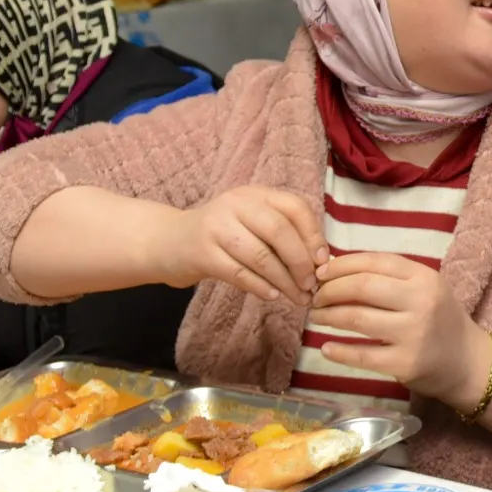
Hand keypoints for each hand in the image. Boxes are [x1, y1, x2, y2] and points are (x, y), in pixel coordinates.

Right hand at [160, 187, 325, 304]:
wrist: (169, 242)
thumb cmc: (222, 235)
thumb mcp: (251, 223)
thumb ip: (282, 233)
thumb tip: (321, 261)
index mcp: (255, 194)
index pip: (295, 207)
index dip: (313, 234)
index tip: (322, 262)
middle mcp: (236, 204)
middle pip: (279, 231)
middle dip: (300, 262)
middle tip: (312, 285)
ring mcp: (216, 227)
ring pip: (260, 256)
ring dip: (284, 281)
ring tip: (297, 297)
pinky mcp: (202, 253)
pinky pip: (239, 273)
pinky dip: (260, 287)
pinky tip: (273, 296)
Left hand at [310, 251, 484, 406]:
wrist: (467, 361)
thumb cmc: (439, 319)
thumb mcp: (424, 288)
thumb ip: (388, 277)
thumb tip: (335, 268)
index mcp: (424, 277)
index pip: (375, 262)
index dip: (341, 265)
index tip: (321, 273)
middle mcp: (421, 302)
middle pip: (362, 287)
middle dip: (330, 290)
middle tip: (316, 297)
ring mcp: (413, 334)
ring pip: (357, 318)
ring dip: (329, 316)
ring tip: (317, 317)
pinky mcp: (404, 363)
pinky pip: (362, 356)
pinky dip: (338, 351)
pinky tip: (326, 348)